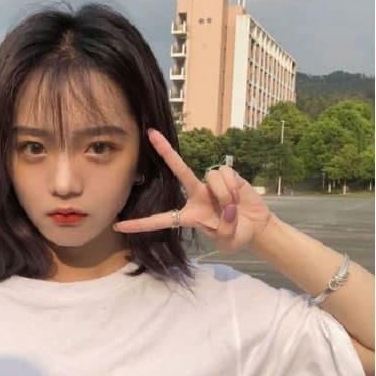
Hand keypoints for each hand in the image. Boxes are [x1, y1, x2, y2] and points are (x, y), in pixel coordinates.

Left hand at [113, 128, 274, 252]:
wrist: (257, 226)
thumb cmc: (237, 235)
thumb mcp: (228, 241)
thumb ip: (223, 229)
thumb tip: (225, 208)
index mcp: (188, 216)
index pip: (159, 220)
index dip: (140, 224)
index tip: (118, 226)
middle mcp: (195, 195)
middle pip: (177, 170)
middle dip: (165, 151)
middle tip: (150, 133)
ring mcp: (210, 183)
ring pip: (210, 180)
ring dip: (225, 196)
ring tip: (233, 208)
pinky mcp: (227, 175)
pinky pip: (225, 174)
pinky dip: (233, 187)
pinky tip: (238, 196)